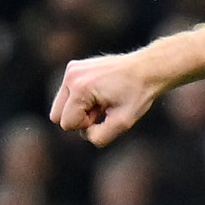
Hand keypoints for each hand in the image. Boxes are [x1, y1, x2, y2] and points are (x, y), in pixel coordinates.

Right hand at [52, 50, 168, 145]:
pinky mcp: (74, 67)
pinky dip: (82, 99)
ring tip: (103, 102)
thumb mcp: (123, 123)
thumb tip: (85, 134)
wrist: (147, 69)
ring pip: (61, 106)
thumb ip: (100, 137)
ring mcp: (71, 70)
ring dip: (81, 109)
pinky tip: (101, 93)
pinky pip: (67, 94)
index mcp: (79, 88)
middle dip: (80, 119)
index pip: (67, 124)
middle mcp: (71, 76)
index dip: (86, 126)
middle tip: (103, 110)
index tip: (105, 115)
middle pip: (57, 116)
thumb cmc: (137, 95)